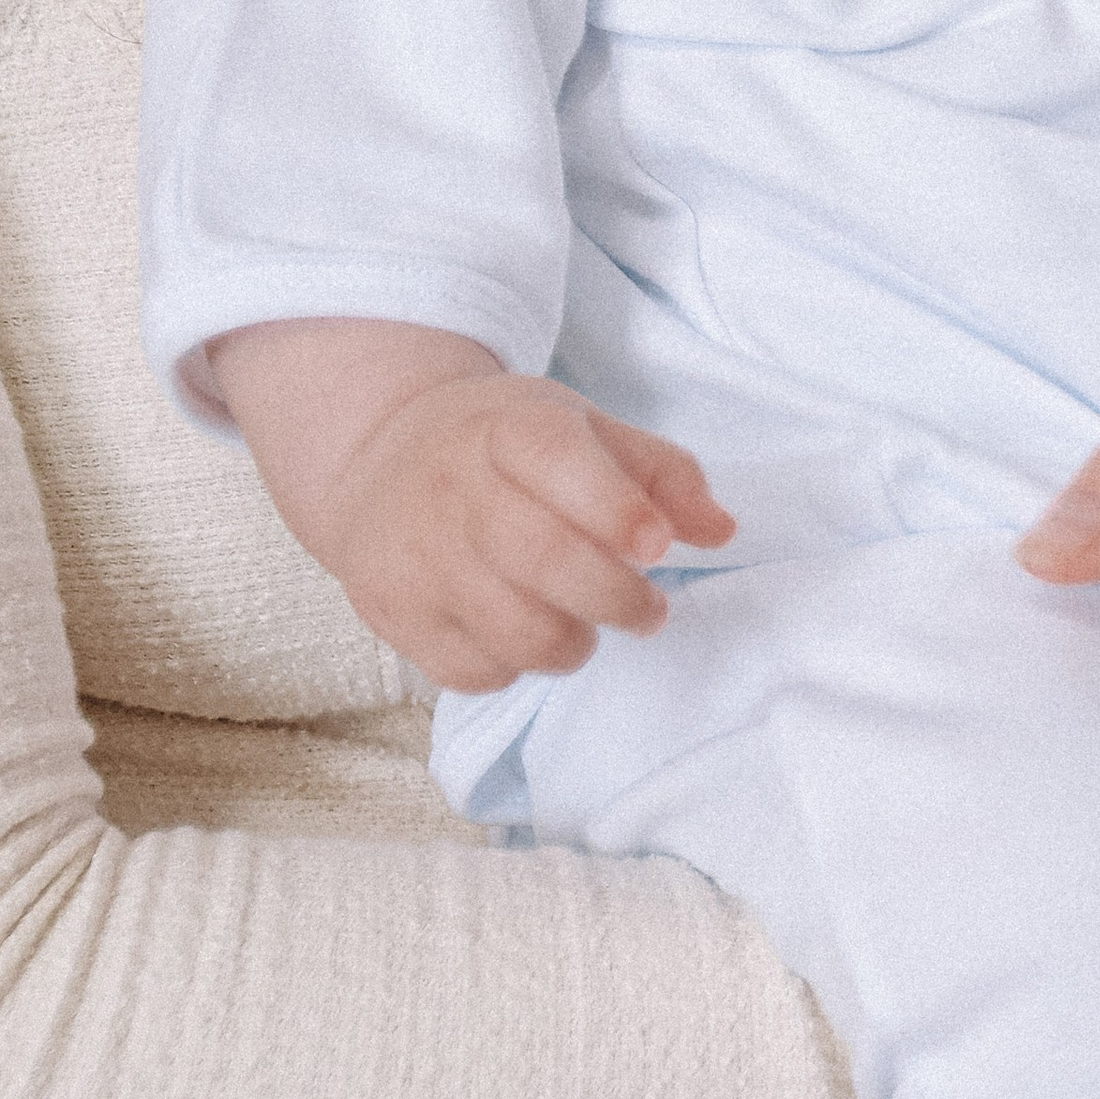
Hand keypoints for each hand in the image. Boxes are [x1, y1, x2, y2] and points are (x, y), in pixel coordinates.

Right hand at [207, 319, 732, 690]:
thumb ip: (662, 474)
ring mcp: (416, 555)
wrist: (379, 454)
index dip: (614, 507)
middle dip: (618, 599)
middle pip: (545, 559)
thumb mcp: (585, 429)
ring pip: (517, 632)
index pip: (556, 458)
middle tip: (648, 610)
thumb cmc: (505, 446)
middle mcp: (454, 486)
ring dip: (572, 642)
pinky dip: (514, 665)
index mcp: (511, 427)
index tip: (657, 546)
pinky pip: (476, 671)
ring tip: (580, 620)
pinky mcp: (391, 612)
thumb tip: (720, 531)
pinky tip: (518, 629)